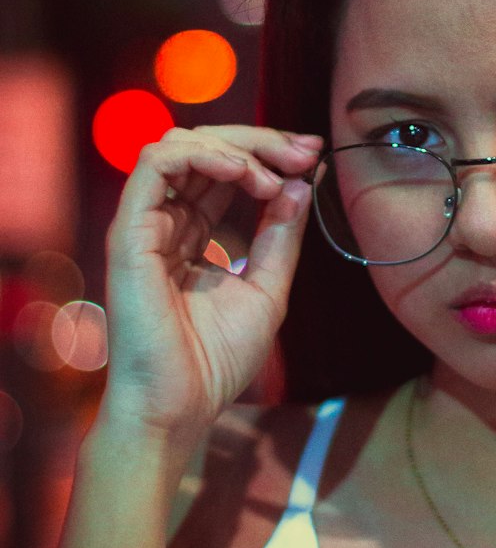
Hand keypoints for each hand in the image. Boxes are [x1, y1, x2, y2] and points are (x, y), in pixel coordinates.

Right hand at [99, 124, 323, 446]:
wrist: (180, 406)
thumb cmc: (215, 360)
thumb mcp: (267, 288)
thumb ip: (280, 236)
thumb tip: (300, 183)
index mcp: (191, 231)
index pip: (225, 169)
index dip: (269, 154)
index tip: (313, 157)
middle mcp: (165, 221)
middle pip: (205, 147)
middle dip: (261, 141)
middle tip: (304, 152)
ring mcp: (144, 224)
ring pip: (179, 144)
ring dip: (236, 146)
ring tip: (273, 174)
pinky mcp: (129, 232)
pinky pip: (155, 165)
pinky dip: (202, 154)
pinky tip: (243, 173)